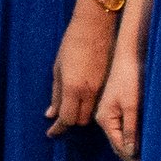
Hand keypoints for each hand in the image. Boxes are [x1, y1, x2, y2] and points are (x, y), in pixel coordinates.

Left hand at [47, 0, 113, 136]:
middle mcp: (89, 92)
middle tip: (62, 116)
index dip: (58, 128)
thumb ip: (55, 93)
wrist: (95, 26)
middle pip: (81, 120)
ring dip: (82, 113)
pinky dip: (92, 104)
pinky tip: (85, 97)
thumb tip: (50, 114)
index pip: (67, 119)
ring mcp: (102, 88)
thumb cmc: (71, 44)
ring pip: (92, 113)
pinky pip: (101, 102)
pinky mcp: (110, 83)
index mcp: (73, 88)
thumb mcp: (57, 68)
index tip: (51, 133)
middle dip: (71, 120)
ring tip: (73, 106)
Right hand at [97, 49, 142, 160]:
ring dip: (132, 148)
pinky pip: (123, 127)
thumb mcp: (131, 105)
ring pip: (121, 136)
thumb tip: (131, 151)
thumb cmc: (130, 79)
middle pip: (117, 143)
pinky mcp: (117, 108)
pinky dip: (132, 137)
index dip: (131, 158)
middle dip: (130, 156)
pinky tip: (142, 142)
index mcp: (105, 119)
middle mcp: (104, 118)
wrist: (129, 57)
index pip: (118, 145)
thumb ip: (131, 129)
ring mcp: (110, 113)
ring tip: (146, 159)